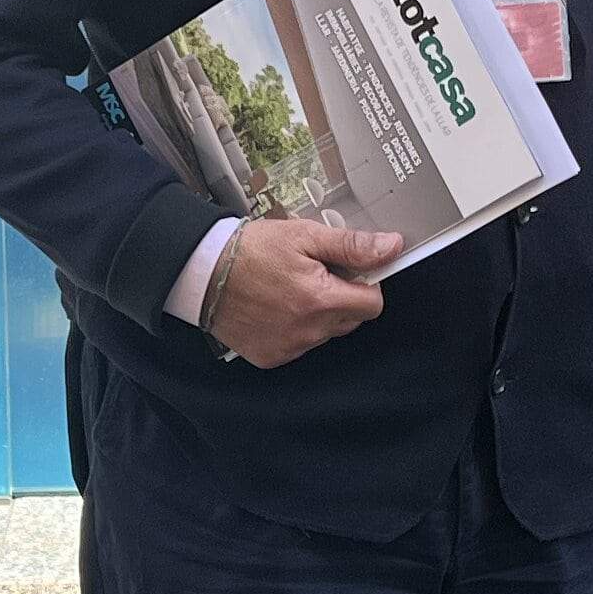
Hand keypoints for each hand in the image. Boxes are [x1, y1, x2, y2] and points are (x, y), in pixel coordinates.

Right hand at [209, 218, 400, 367]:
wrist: (202, 271)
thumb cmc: (250, 251)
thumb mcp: (305, 236)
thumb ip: (352, 245)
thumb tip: (391, 247)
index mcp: (320, 300)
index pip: (372, 304)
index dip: (365, 283)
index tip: (347, 270)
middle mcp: (308, 331)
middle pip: (351, 320)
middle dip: (341, 297)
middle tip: (314, 274)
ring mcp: (289, 348)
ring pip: (326, 333)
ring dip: (319, 314)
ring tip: (290, 288)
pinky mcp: (272, 357)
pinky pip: (300, 345)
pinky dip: (296, 328)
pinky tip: (277, 307)